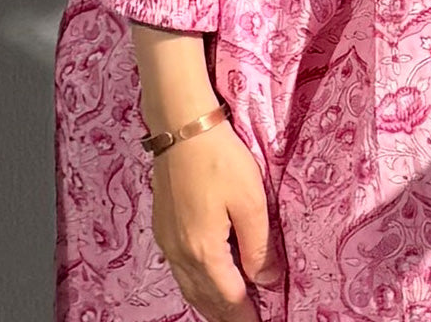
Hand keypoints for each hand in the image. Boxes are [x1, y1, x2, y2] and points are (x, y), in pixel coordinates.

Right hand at [149, 116, 284, 321]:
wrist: (180, 127)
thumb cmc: (219, 159)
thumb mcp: (250, 201)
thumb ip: (258, 246)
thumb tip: (267, 280)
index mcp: (204, 251)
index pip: (229, 298)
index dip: (246, 315)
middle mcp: (180, 254)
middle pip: (205, 299)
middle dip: (226, 316)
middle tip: (248, 320)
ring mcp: (168, 242)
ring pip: (189, 287)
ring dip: (209, 304)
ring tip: (229, 312)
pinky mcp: (163, 227)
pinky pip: (180, 271)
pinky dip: (196, 285)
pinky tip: (206, 281)